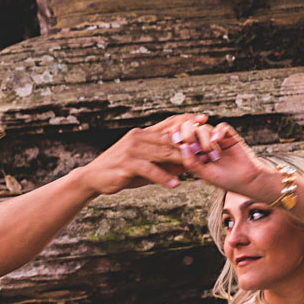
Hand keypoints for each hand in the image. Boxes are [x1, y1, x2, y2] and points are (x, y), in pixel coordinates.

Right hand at [78, 113, 207, 194]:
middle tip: (208, 153)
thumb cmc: (123, 171)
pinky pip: (150, 170)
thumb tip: (188, 163)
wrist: (94, 178)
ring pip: (162, 154)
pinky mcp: (127, 163)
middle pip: (170, 140)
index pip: (169, 124)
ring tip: (197, 168)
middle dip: (191, 146)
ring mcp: (131, 149)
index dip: (187, 121)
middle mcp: (137, 137)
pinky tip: (175, 184)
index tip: (205, 119)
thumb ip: (164, 161)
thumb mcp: (145, 163)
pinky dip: (163, 177)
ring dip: (181, 162)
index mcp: (143, 133)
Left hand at [171, 121, 269, 197]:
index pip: (182, 140)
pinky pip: (221, 126)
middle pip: (191, 129)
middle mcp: (203, 144)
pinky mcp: (228, 136)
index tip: (175, 140)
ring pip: (205, 128)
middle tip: (191, 143)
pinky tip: (217, 140)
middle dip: (189, 134)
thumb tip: (182, 145)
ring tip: (214, 155)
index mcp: (195, 153)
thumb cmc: (225, 180)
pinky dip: (218, 131)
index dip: (178, 137)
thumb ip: (191, 162)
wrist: (247, 180)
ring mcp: (216, 139)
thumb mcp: (204, 174)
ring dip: (206, 140)